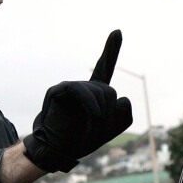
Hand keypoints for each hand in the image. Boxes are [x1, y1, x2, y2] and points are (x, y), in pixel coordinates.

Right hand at [23, 30, 132, 171]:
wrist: (57, 150)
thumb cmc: (81, 139)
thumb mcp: (112, 129)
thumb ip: (125, 113)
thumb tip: (123, 96)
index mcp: (95, 93)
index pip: (105, 68)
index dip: (111, 50)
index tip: (118, 31)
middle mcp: (83, 87)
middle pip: (110, 92)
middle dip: (108, 116)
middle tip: (95, 132)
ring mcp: (72, 87)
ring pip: (101, 93)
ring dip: (100, 118)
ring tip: (87, 131)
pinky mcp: (60, 90)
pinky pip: (84, 92)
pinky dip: (92, 108)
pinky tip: (92, 117)